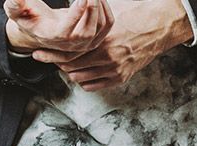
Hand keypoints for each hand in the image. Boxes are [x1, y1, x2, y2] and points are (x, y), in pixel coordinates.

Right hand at [4, 0, 113, 54]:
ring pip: (100, 27)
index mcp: (53, 37)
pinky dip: (106, 8)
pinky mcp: (95, 36)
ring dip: (100, 6)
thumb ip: (14, 4)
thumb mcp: (16, 10)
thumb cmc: (28, 15)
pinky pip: (107, 24)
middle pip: (88, 32)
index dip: (76, 14)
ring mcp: (85, 42)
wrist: (42, 27)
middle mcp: (71, 44)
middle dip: (92, 9)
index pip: (67, 31)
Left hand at [29, 0, 188, 90]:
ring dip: (70, 73)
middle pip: (72, 66)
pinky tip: (78, 75)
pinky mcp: (121, 76)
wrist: (157, 26)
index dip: (52, 53)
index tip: (39, 52)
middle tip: (44, 59)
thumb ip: (90, 17)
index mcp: (101, 39)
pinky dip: (85, 81)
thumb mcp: (109, 11)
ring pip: (82, 78)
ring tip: (61, 66)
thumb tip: (73, 9)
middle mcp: (107, 57)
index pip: (69, 51)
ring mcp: (114, 69)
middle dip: (56, 64)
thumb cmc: (133, 13)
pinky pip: (96, 85)